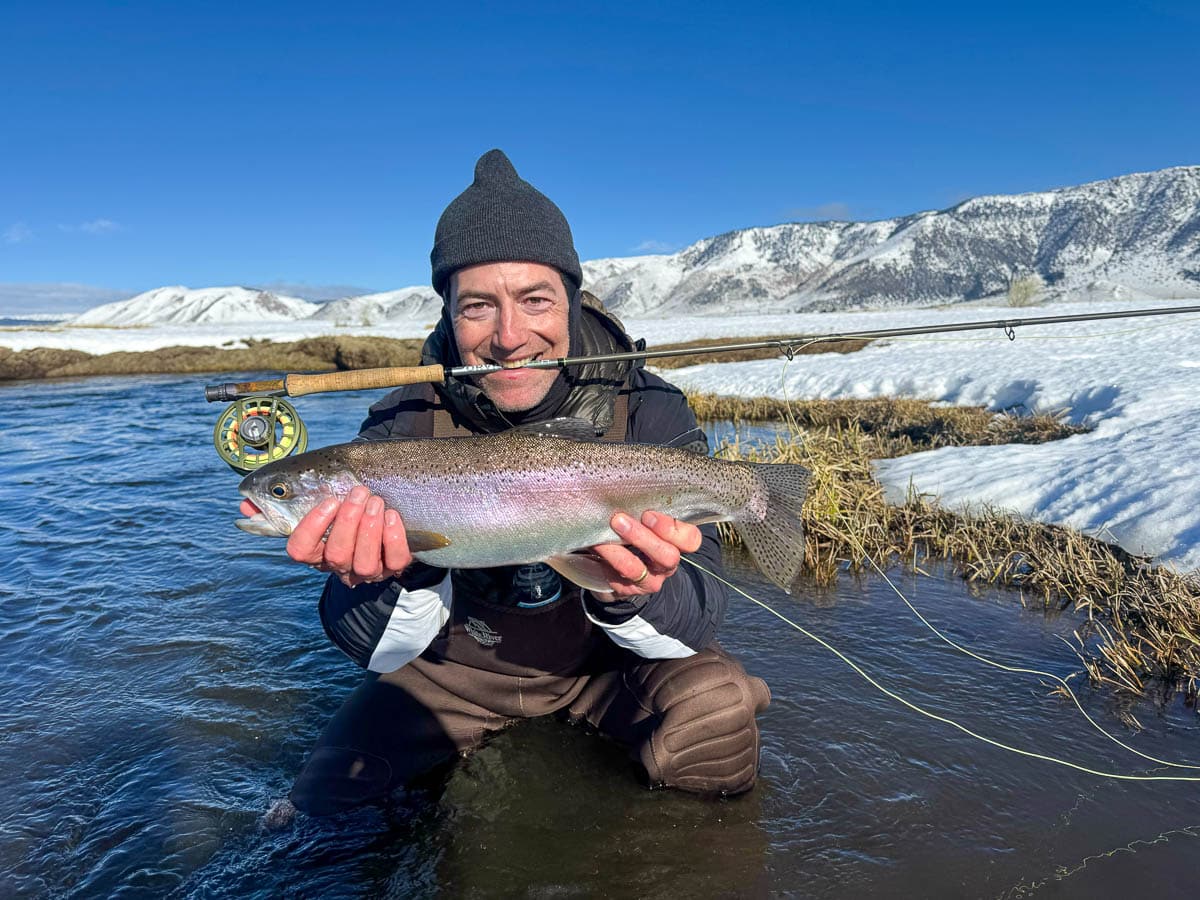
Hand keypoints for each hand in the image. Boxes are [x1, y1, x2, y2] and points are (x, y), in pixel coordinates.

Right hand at [243, 485, 412, 587]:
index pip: (300, 551)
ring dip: (370, 528)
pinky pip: (394, 561)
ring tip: (375, 500)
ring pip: (364, 563)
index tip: (329, 500)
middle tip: (359, 492)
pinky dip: (393, 538)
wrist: (384, 495)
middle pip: (336, 555)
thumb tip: (245, 503)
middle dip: (348, 522)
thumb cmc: (344, 496)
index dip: (312, 528)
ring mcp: (366, 569)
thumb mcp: (316, 491)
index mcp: (315, 549)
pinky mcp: (393, 566)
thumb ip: (282, 496)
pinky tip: (392, 515)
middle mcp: (338, 564)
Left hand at [588, 510, 702, 599]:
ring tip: (609, 527)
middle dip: (645, 537)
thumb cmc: (631, 529)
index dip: (673, 528)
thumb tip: (628, 480)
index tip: (648, 513)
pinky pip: (618, 576)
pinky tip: (597, 543)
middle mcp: (666, 562)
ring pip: (640, 569)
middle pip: (668, 556)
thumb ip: (643, 505)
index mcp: (676, 542)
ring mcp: (649, 579)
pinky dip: (608, 556)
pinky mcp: (629, 588)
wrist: (612, 563)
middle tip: (622, 519)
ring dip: (618, 549)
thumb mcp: (642, 516)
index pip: (690, 539)